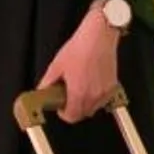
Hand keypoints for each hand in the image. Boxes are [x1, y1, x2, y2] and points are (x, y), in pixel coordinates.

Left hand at [36, 7, 124, 122]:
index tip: (60, 107)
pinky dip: (96, 97)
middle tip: (67, 97)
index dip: (64, 114)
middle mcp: (93, 95)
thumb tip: (42, 90)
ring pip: (94, 108)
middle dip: (74, 109)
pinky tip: (89, 84)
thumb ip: (48, 82)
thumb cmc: (80, 48)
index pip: (71, 117)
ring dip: (85, 104)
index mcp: (78, 93)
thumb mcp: (57, 65)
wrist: (98, 37)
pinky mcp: (112, 86)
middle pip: (83, 114)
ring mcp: (104, 92)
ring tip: (79, 88)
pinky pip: (103, 99)